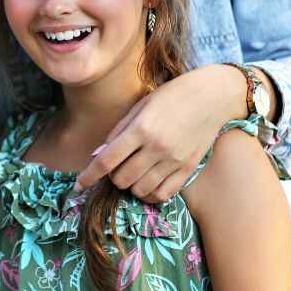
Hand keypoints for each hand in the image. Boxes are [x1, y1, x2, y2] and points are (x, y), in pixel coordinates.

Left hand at [74, 66, 240, 202]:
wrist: (211, 97)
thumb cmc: (171, 96)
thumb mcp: (140, 106)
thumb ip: (118, 131)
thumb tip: (98, 154)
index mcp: (141, 129)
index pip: (106, 160)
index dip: (88, 176)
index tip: (78, 185)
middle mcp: (157, 148)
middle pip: (122, 179)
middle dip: (113, 176)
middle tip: (117, 164)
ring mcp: (174, 161)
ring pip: (140, 190)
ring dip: (131, 185)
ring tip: (133, 171)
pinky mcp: (188, 169)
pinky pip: (163, 195)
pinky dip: (150, 194)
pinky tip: (148, 183)